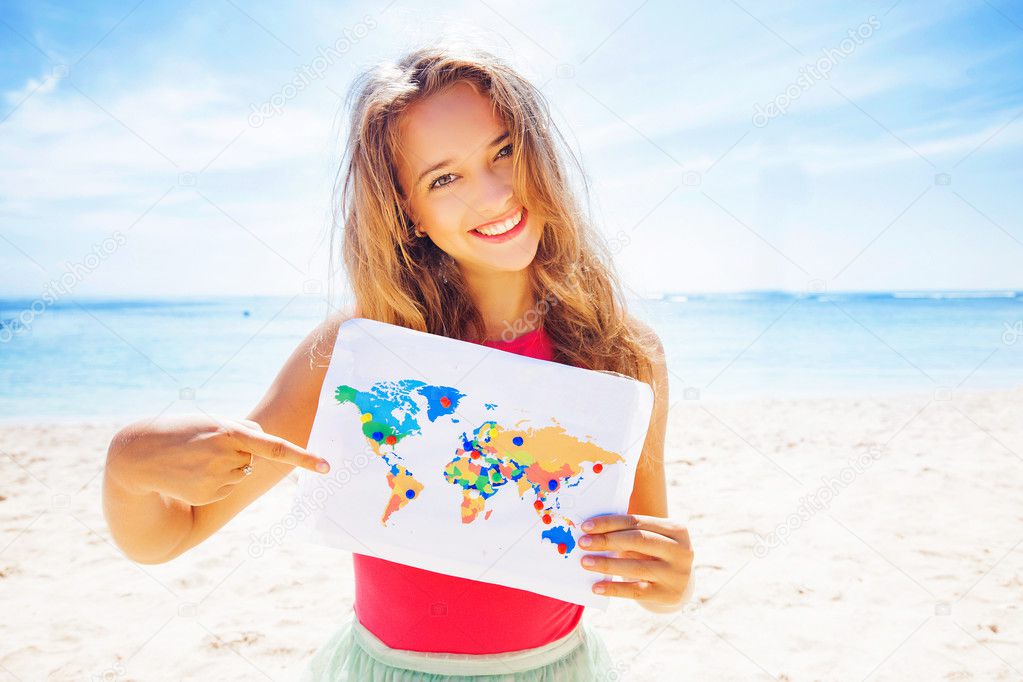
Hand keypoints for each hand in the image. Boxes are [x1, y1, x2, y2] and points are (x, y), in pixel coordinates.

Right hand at [107, 414, 329, 505]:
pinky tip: (192, 474)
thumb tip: (267, 443)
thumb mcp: (211, 421)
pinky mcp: (210, 496)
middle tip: (208, 445)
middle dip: (240, 451)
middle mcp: (227, 457)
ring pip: (242, 472)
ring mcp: (218, 479)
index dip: (304, 457)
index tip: (327, 466)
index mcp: (230, 433)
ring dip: (227, 465)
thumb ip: (243, 429)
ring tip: (197, 459)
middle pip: (254, 456)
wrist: (138, 456)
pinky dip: (215, 480)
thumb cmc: (180, 431)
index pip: (276, 447)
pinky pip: (228, 486)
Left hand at [577, 513, 693, 609]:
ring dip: (606, 564)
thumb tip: (592, 532)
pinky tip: (596, 587)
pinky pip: (636, 591)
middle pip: (638, 541)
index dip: (609, 523)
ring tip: (585, 562)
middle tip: (583, 543)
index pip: (636, 522)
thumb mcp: (651, 539)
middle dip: (606, 541)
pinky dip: (614, 588)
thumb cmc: (656, 555)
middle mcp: (681, 550)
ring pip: (636, 567)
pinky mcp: (668, 595)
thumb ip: (630, 534)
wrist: (679, 585)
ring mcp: (676, 574)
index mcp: (676, 529)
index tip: (586, 526)